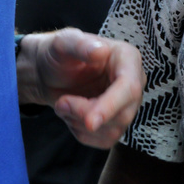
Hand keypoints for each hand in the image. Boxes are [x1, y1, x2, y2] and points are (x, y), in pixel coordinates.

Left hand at [16, 29, 142, 148]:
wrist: (50, 73)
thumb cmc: (59, 54)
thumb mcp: (63, 42)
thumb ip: (80, 44)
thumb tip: (100, 51)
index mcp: (127, 58)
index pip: (129, 87)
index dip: (111, 106)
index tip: (90, 121)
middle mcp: (133, 82)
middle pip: (123, 114)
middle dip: (87, 115)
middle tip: (61, 103)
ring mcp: (126, 105)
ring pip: (114, 130)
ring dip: (80, 123)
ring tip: (63, 104)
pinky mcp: (116, 122)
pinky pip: (105, 140)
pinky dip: (82, 133)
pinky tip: (71, 115)